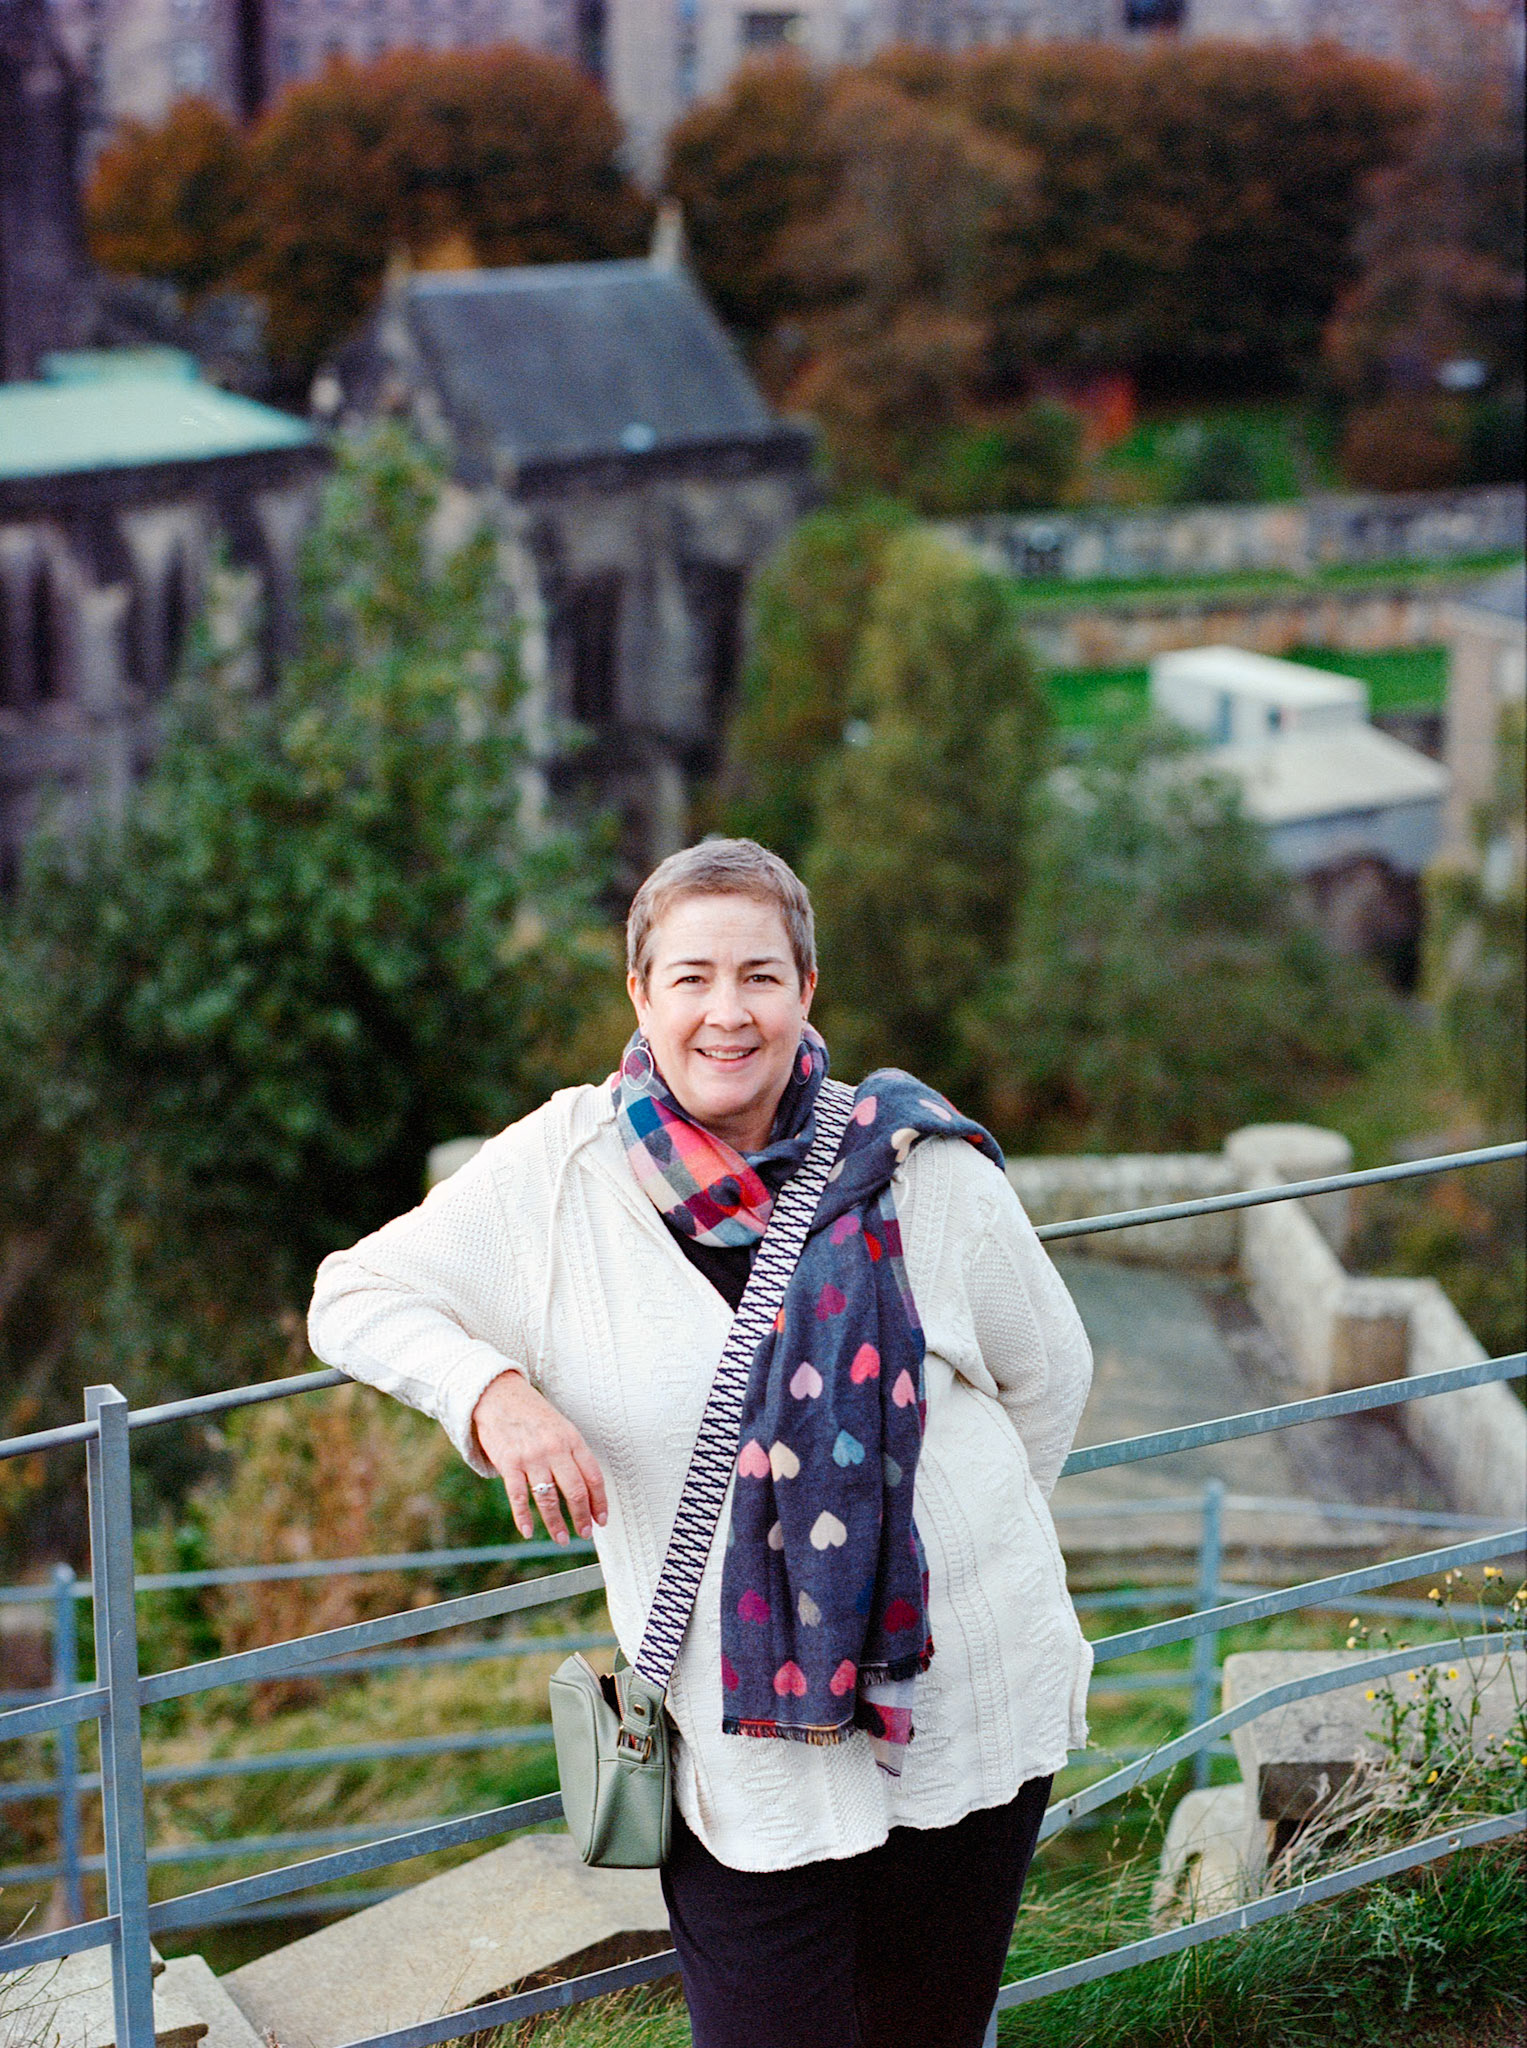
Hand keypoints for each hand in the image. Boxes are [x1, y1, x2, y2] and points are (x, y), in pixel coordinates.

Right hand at [471, 1370, 607, 1545]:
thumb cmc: (533, 1414)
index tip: (602, 1519)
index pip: (593, 1476)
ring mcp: (532, 1457)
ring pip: (548, 1498)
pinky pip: (518, 1496)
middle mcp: (555, 1449)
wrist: (499, 1395)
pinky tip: (528, 1532)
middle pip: (575, 1490)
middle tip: (586, 1533)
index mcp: (572, 1440)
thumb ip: (572, 1453)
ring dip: (556, 1523)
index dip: (600, 1501)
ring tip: (562, 1539)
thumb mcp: (561, 1427)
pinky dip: (523, 1517)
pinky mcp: (509, 1463)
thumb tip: (586, 1487)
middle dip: (582, 1516)